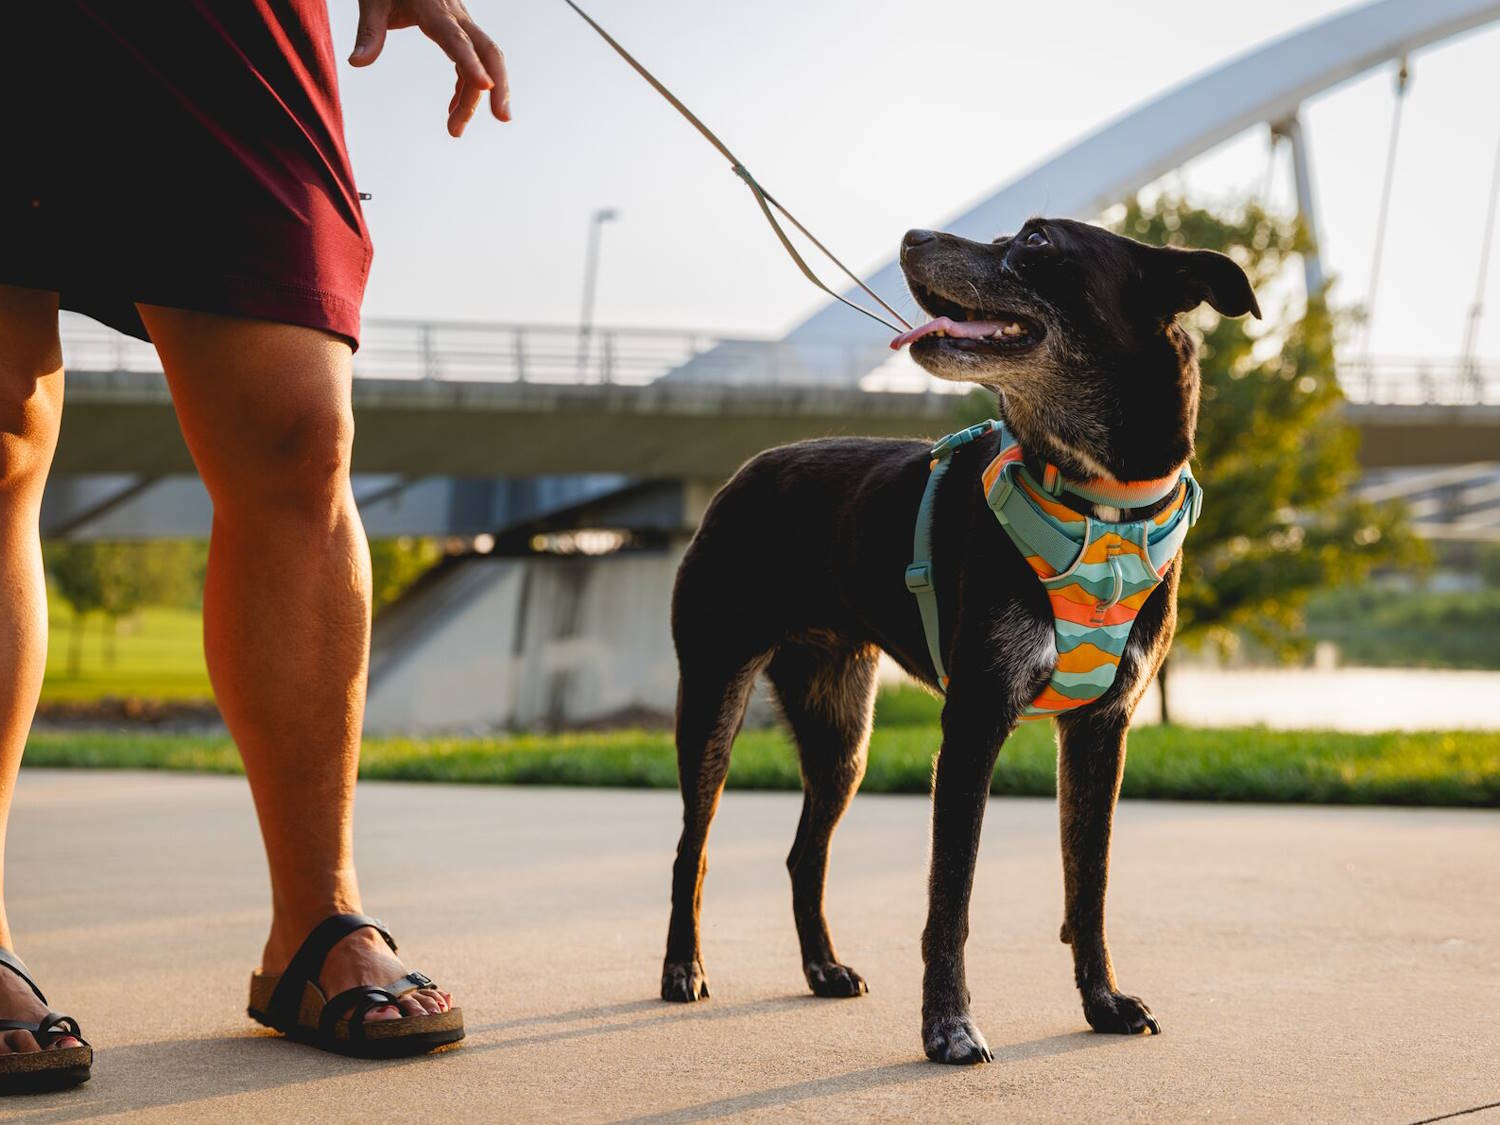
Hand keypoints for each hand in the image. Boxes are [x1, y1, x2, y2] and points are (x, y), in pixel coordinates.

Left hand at [349, 0, 510, 136]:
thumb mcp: (373, 1)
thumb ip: (369, 33)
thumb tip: (357, 62)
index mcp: (435, 9)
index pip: (458, 40)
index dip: (473, 64)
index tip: (486, 88)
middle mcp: (456, 17)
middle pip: (489, 52)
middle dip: (500, 85)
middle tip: (503, 118)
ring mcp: (461, 24)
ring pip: (484, 61)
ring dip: (479, 97)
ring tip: (456, 130)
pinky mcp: (457, 30)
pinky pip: (470, 62)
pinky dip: (464, 88)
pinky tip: (453, 110)